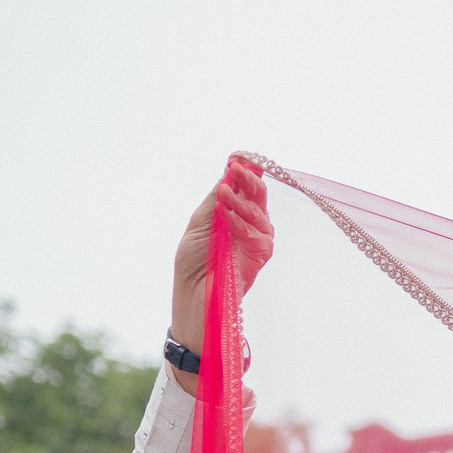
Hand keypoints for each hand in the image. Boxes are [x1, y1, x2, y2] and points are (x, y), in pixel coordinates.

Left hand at [168, 158, 274, 388]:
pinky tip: (228, 218)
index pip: (242, 189)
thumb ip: (214, 201)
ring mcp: (255, 240)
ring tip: (224, 194)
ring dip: (242, 201)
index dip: (243, 173)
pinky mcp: (260, 255)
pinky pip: (259, 234)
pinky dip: (243, 223)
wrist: (194, 293)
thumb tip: (227, 174)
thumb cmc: (192, 261)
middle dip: (249, 181)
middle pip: (257, 197)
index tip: (238, 159)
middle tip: (238, 169)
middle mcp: (246, 225)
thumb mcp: (198, 223)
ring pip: (260, 213)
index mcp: (229, 214)